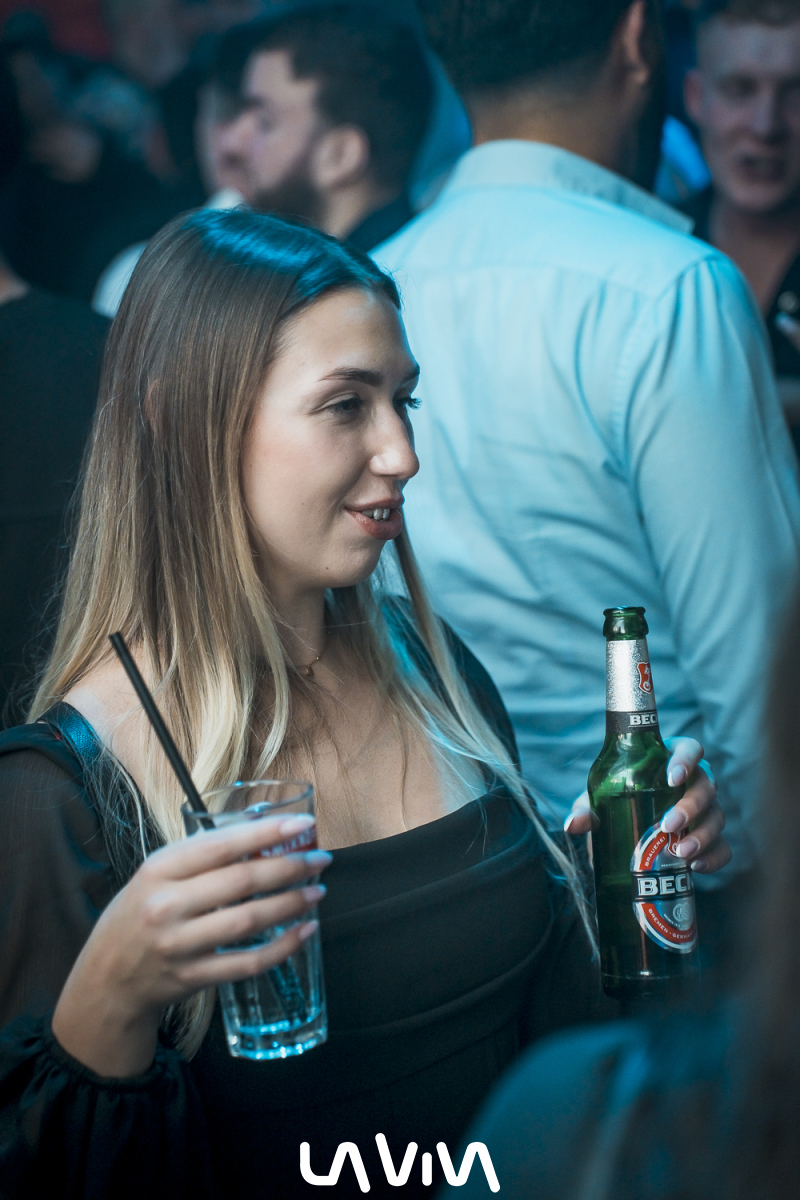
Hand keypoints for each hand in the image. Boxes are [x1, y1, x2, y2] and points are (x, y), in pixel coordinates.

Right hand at [52, 814, 330, 1076]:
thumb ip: (201, 854)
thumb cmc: (140, 913)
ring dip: (290, 904)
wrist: (107, 978)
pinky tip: (304, 932)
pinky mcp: (192, 977)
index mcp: (159, 869)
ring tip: (317, 891)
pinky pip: (246, 963)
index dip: (267, 833)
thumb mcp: (156, 873)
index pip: (221, 845)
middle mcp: (167, 905)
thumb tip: (260, 826)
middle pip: (241, 882)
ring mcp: (179, 945)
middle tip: (320, 860)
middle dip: (290, 867)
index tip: (303, 826)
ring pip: (248, 921)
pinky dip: (281, 948)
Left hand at [564, 736, 730, 874]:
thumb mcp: (599, 801)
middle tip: (667, 825)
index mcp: (670, 762)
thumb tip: (573, 824)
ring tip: (679, 853)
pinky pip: (724, 848)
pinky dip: (714, 858)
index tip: (671, 777)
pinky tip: (696, 867)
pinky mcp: (711, 840)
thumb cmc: (616, 803)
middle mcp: (694, 784)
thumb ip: (588, 808)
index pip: (690, 749)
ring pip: (717, 818)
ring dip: (702, 836)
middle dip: (690, 806)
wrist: (625, 836)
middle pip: (707, 786)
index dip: (686, 760)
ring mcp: (706, 812)